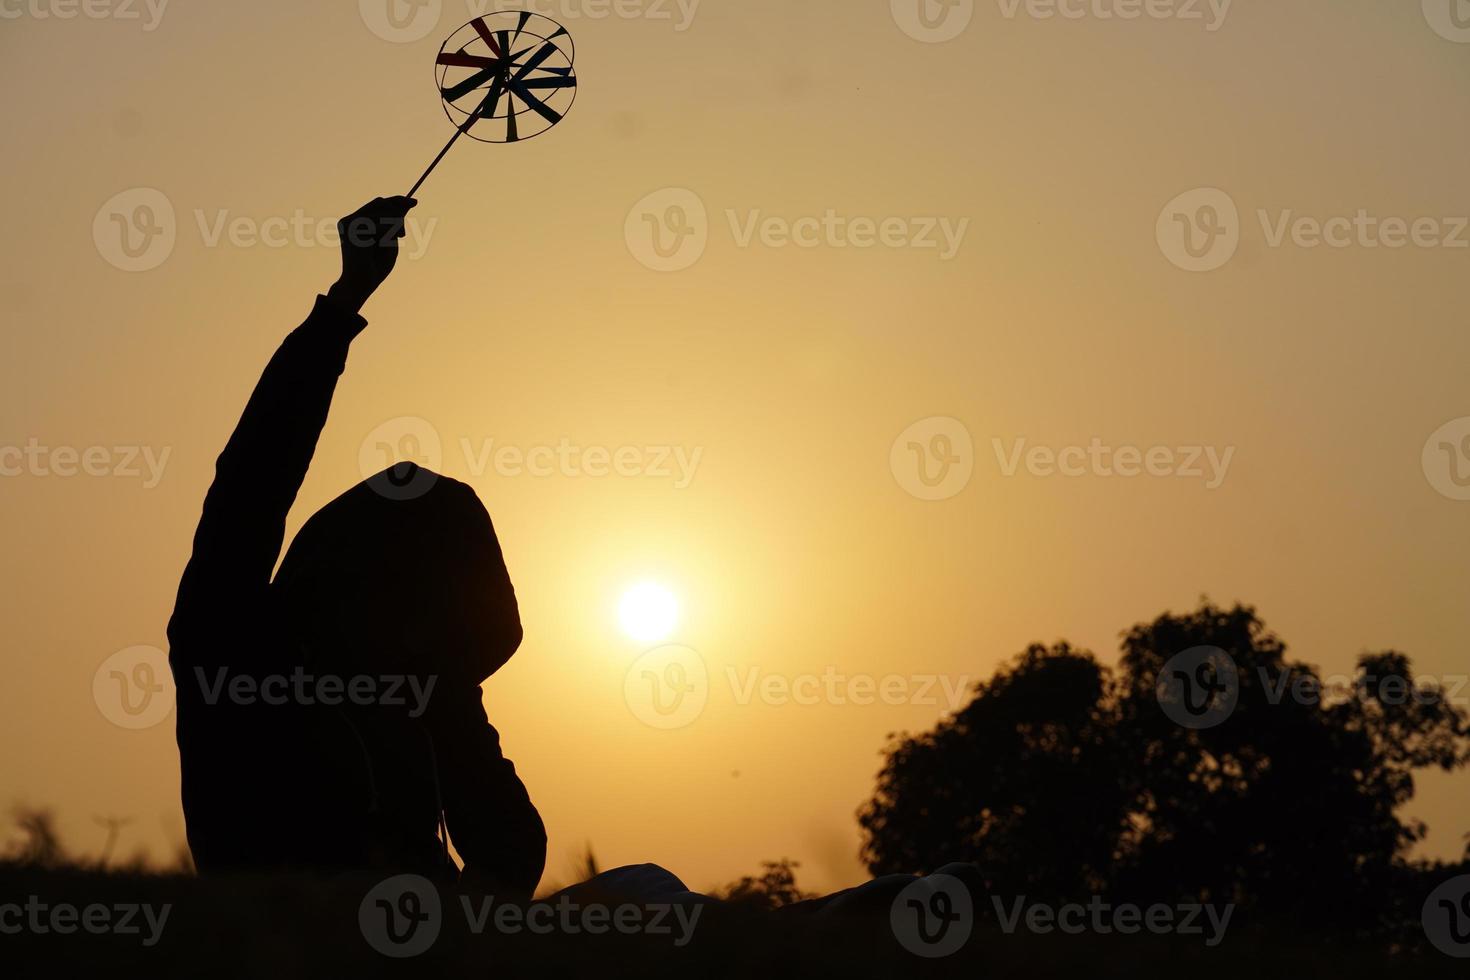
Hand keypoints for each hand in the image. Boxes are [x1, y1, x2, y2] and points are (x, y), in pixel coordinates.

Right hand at [327, 196, 416, 314]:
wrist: (360, 284)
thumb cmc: (375, 268)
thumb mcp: (389, 240)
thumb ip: (395, 222)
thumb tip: (406, 202)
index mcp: (357, 222)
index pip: (378, 203)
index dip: (396, 201)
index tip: (414, 202)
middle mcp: (350, 220)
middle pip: (381, 203)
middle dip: (397, 215)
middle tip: (402, 234)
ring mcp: (349, 223)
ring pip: (383, 212)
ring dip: (394, 227)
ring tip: (392, 242)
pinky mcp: (352, 229)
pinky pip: (380, 224)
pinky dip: (387, 235)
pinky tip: (380, 246)